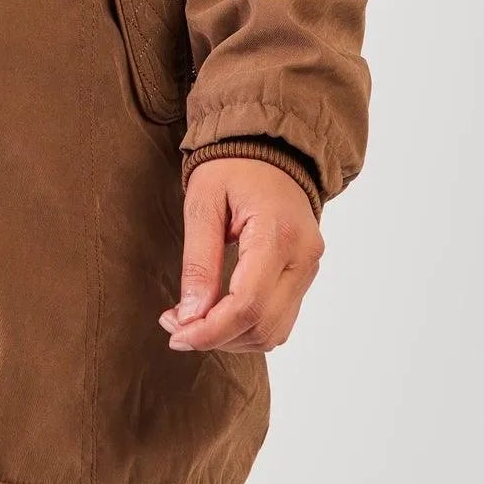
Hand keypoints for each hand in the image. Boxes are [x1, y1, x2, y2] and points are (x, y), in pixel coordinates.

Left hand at [158, 158, 324, 352]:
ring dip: (232, 338)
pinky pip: (280, 318)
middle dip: (216, 337)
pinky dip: (247, 327)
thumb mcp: (203, 201)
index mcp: (278, 234)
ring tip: (191, 322)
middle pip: (262, 325)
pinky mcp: (305, 274)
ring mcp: (309, 268)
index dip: (209, 330)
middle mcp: (304, 257)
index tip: (175, 335)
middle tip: (175, 327)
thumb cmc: (232, 166)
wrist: (270, 145)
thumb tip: (190, 317)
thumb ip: (198, 260)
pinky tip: (217, 315)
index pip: (247, 304)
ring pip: (274, 331)